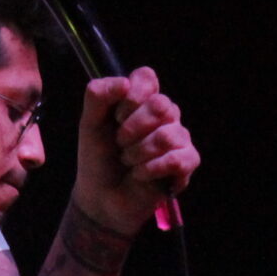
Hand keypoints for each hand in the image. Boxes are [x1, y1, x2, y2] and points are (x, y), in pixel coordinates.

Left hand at [73, 67, 197, 234]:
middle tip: (120, 143)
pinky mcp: (187, 162)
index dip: (131, 97)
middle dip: (132, 129)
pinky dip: (151, 170)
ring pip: (167, 135)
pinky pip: (177, 159)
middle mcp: (165, 115)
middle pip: (161, 105)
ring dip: (138, 154)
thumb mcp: (89, 124)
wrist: (101, 197)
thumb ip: (98, 96)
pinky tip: (140, 175)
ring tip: (128, 162)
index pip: (147, 78)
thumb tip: (124, 82)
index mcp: (143, 99)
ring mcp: (179, 137)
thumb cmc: (98, 158)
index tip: (116, 116)